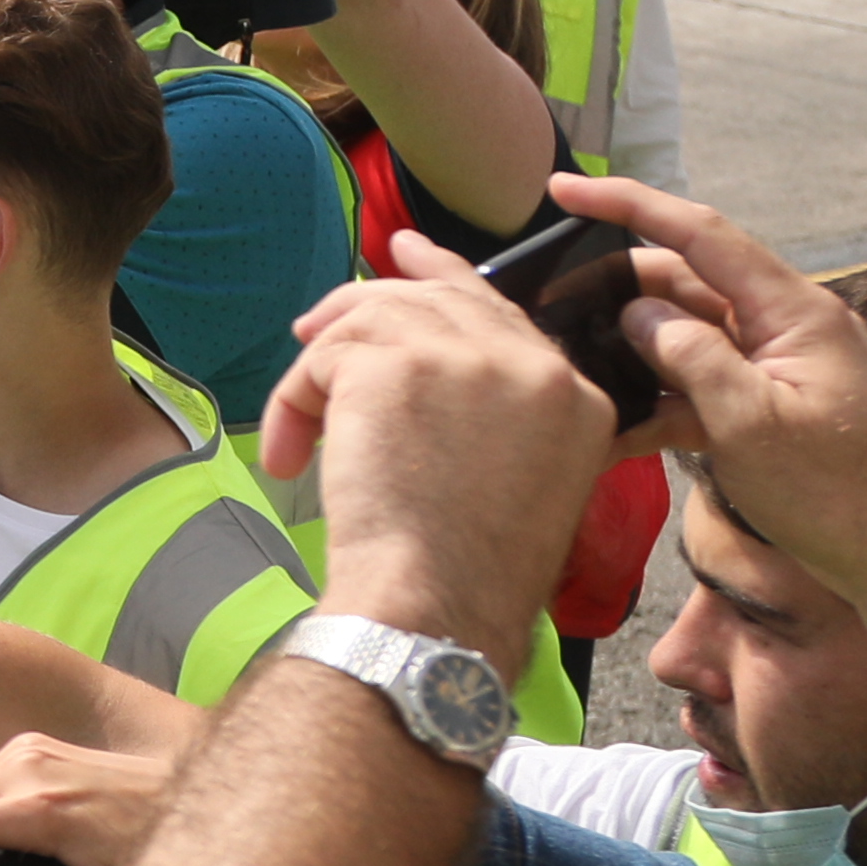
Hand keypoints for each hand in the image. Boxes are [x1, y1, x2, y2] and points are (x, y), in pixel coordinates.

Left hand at [253, 234, 611, 656]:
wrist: (439, 606)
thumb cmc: (470, 577)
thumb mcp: (527, 486)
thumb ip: (502, 419)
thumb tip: (432, 372)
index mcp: (578, 398)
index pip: (507, 315)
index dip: (450, 283)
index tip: (409, 259)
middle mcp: (535, 364)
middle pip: (444, 297)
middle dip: (380, 293)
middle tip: (325, 314)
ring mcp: (469, 354)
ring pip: (376, 317)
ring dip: (322, 368)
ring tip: (299, 414)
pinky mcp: (399, 360)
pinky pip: (325, 355)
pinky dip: (292, 404)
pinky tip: (288, 455)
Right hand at [571, 172, 866, 612]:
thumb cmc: (840, 494)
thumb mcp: (748, 422)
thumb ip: (687, 355)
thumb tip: (636, 312)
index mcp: (794, 311)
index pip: (700, 233)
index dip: (628, 203)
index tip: (564, 187)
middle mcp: (790, 326)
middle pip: (689, 283)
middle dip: (618, 290)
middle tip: (549, 308)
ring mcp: (784, 368)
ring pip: (691, 339)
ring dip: (634, 355)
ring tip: (573, 370)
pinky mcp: (777, 408)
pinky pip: (708, 387)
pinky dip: (662, 402)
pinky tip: (616, 432)